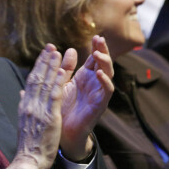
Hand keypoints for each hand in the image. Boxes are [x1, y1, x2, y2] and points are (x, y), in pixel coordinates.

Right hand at [8, 44, 66, 168]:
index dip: (38, 66)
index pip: (31, 81)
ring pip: (46, 83)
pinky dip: (58, 82)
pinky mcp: (49, 116)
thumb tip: (22, 93)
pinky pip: (54, 96)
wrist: (29, 160)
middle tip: (51, 46)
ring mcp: (39, 110)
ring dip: (52, 66)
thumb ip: (24, 105)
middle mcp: (30, 104)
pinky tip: (63, 71)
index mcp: (25, 105)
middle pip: (37, 78)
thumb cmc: (29, 144)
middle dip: (44, 61)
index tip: (44, 55)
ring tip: (57, 52)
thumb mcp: (24, 121)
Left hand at [59, 35, 113, 160]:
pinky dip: (104, 81)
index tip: (95, 36)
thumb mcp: (60, 84)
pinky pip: (107, 91)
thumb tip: (63, 50)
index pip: (94, 58)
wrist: (62, 132)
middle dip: (103, 50)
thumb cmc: (62, 108)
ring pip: (108, 74)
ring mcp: (98, 93)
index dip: (96, 47)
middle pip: (103, 62)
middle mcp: (94, 83)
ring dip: (105, 63)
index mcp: (85, 77)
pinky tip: (98, 73)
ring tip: (97, 54)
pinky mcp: (100, 105)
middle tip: (99, 39)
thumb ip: (63, 69)